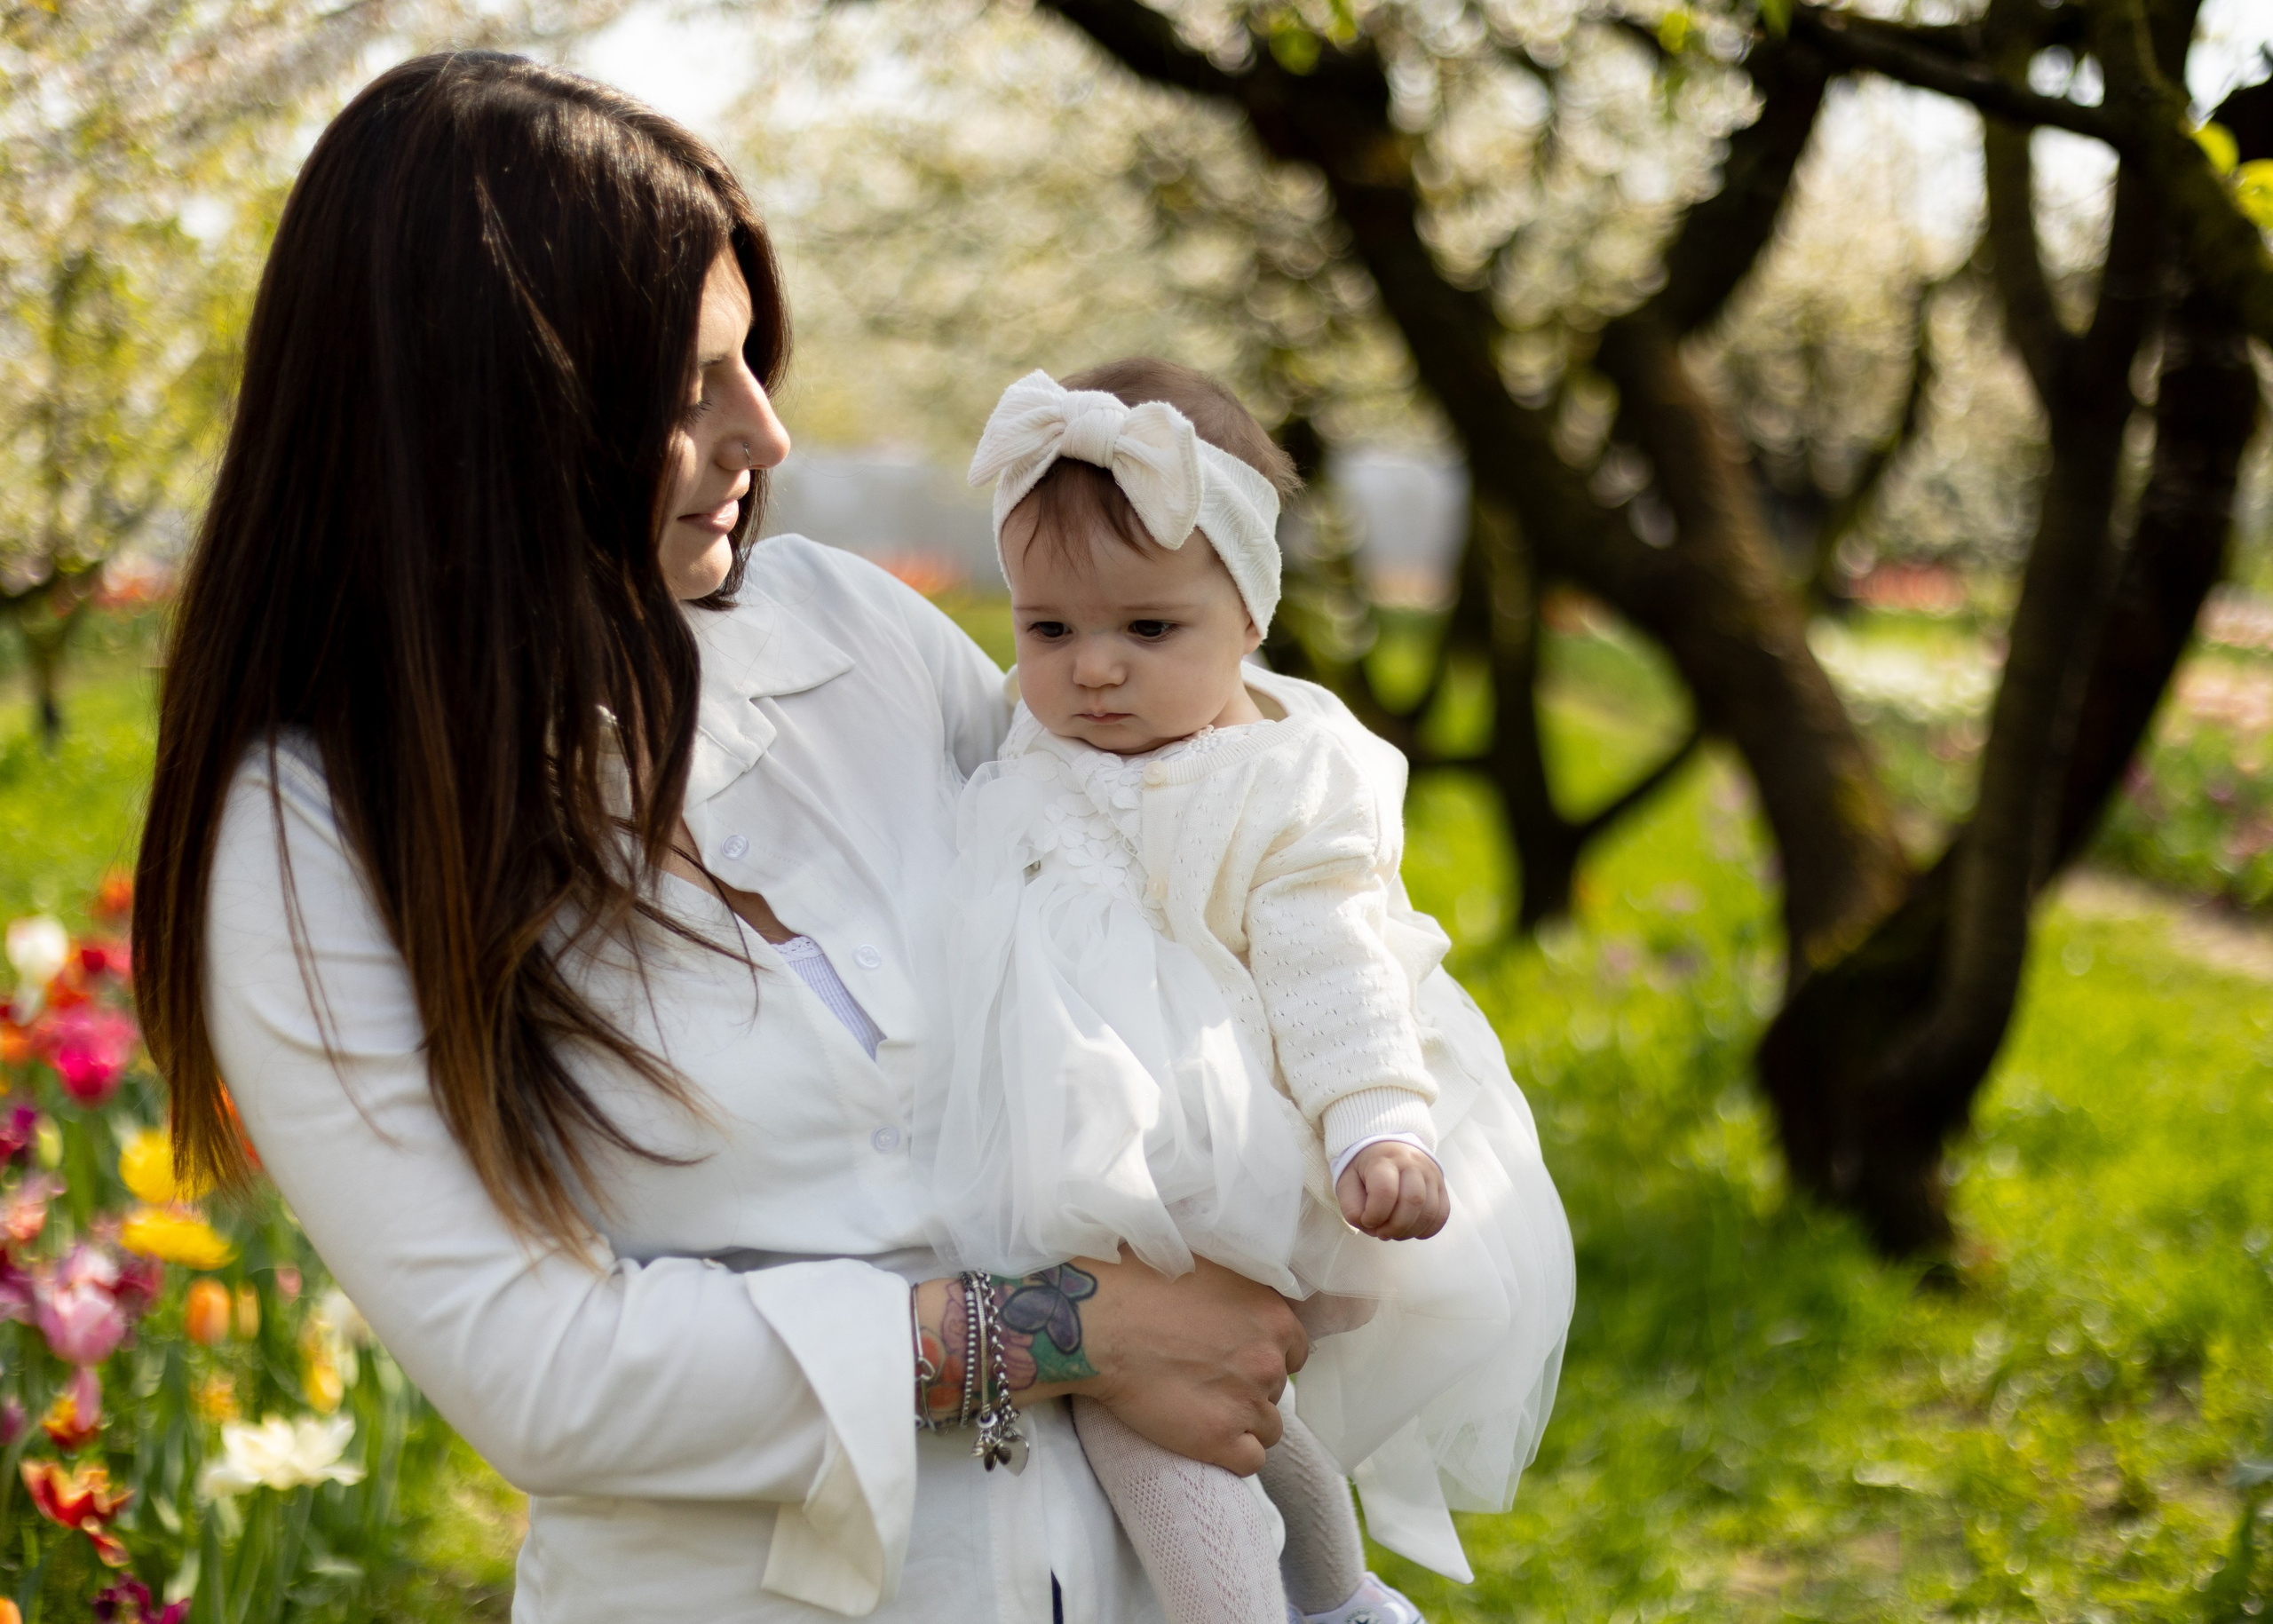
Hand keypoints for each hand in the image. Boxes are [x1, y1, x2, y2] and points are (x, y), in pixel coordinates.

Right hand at [915, 1252, 1306, 1475]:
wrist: (1094, 1323)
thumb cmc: (1133, 1280)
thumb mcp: (1201, 1260)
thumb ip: (1237, 1279)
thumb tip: (1238, 1270)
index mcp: (1272, 1312)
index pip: (1295, 1347)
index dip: (1267, 1352)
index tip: (1238, 1353)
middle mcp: (1269, 1358)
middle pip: (1279, 1386)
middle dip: (1251, 1384)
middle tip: (1212, 1379)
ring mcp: (1246, 1402)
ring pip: (1269, 1427)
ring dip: (1243, 1421)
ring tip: (1204, 1409)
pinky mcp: (1219, 1440)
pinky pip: (1250, 1461)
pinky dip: (1232, 1454)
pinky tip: (1204, 1437)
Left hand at [1336, 1141, 1448, 1239]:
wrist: (1387, 1148)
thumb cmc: (1364, 1169)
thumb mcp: (1346, 1182)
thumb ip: (1351, 1207)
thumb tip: (1369, 1226)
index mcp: (1383, 1159)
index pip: (1385, 1191)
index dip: (1375, 1215)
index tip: (1367, 1221)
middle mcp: (1412, 1162)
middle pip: (1413, 1201)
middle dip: (1395, 1227)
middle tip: (1382, 1233)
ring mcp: (1430, 1173)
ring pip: (1430, 1211)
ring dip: (1410, 1231)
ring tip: (1395, 1232)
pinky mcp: (1441, 1185)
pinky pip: (1441, 1214)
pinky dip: (1427, 1229)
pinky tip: (1411, 1230)